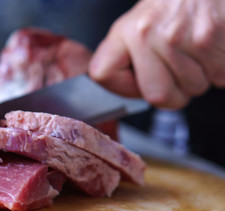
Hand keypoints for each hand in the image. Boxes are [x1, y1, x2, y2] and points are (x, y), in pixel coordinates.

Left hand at [89, 0, 224, 108]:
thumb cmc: (180, 4)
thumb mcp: (143, 23)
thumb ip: (132, 55)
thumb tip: (133, 86)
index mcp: (125, 31)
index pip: (102, 74)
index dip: (123, 87)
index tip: (136, 82)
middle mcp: (145, 33)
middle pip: (157, 96)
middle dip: (175, 93)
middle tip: (181, 71)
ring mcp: (175, 37)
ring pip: (191, 89)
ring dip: (201, 78)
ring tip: (199, 51)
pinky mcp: (206, 39)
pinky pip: (217, 78)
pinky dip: (220, 71)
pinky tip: (213, 50)